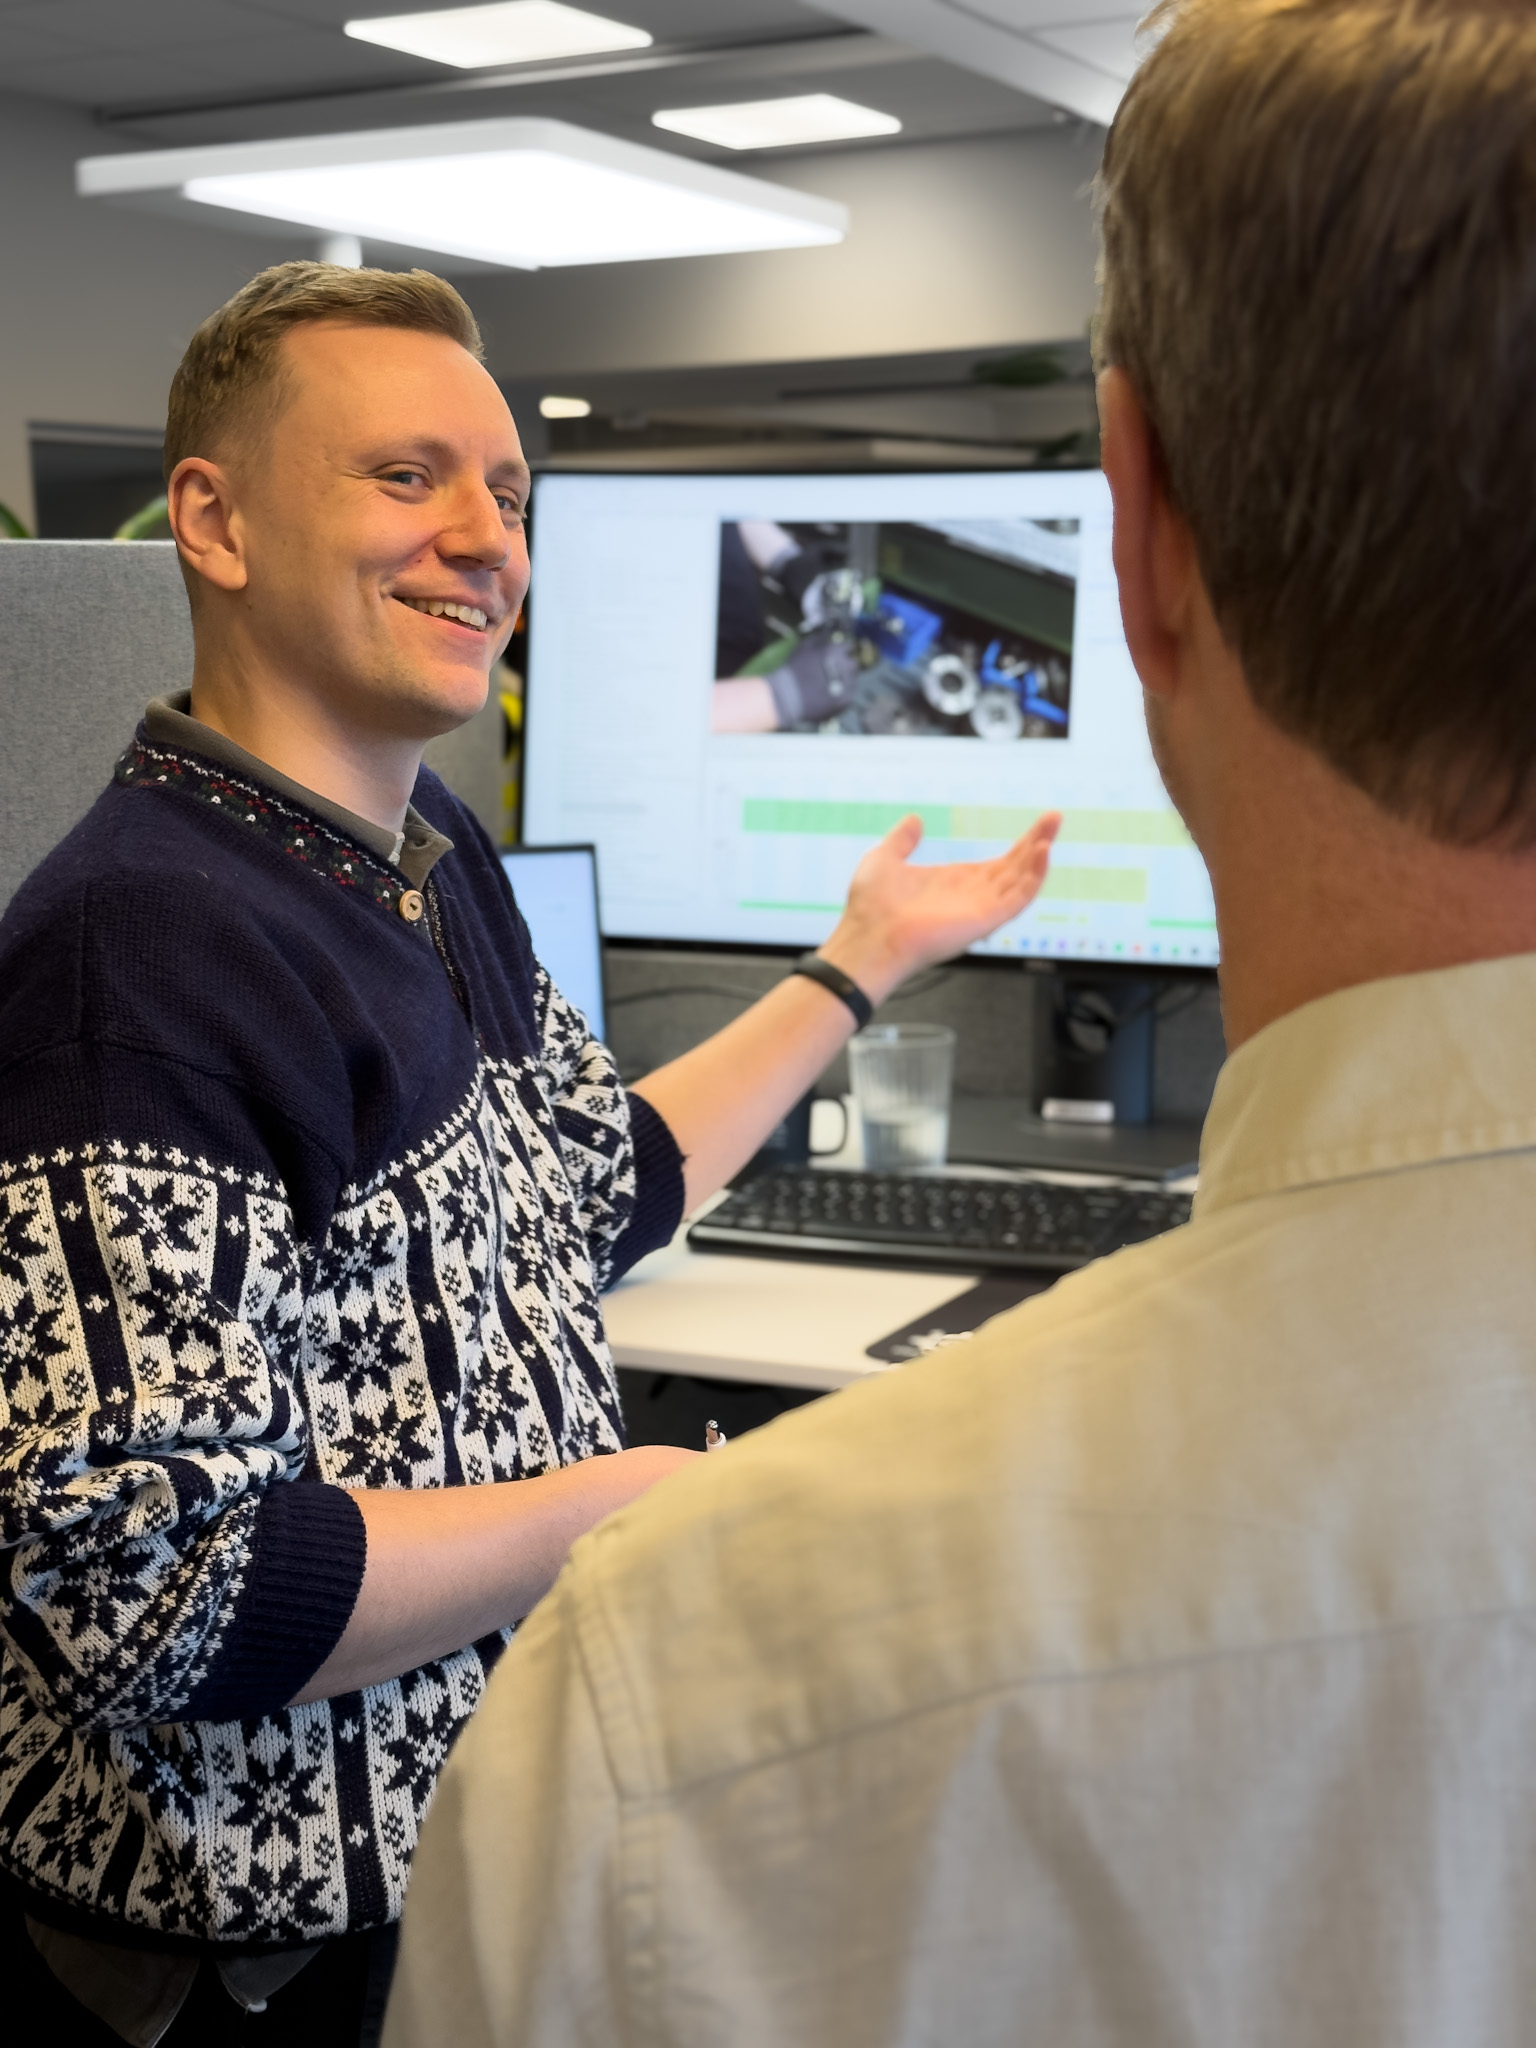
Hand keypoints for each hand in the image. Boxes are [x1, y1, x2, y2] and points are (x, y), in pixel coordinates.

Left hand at [820, 811, 1061, 1003]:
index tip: (1039, 823)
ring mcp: (980, 909)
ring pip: (1021, 881)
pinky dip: (1033, 877)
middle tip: (1055, 817)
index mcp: (956, 883)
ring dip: (1038, 856)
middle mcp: (973, 896)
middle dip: (1037, 841)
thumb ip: (902, 840)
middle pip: (1016, 867)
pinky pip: (1018, 899)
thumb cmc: (870, 909)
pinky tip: (1042, 853)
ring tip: (1050, 831)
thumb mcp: (885, 858)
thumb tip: (914, 820)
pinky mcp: (983, 920)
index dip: (1021, 844)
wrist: (867, 938)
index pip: (1000, 863)